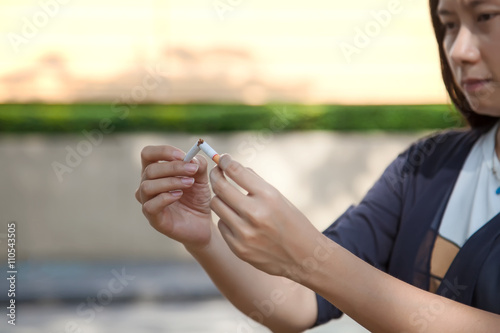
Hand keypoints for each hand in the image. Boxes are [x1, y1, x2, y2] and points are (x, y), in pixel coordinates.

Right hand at [136, 145, 212, 249]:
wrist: (203, 224)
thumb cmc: (197, 199)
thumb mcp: (201, 178)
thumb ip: (198, 165)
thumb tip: (192, 158)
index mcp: (156, 172)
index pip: (148, 154)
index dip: (163, 151)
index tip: (183, 155)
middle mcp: (147, 185)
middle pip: (150, 169)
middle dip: (174, 167)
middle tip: (193, 169)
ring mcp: (148, 202)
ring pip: (147, 186)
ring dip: (170, 181)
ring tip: (189, 183)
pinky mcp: (153, 219)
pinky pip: (150, 206)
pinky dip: (165, 198)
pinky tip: (179, 195)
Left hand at [209, 155, 320, 276]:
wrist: (304, 258)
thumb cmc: (293, 223)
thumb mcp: (280, 198)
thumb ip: (256, 184)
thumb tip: (233, 167)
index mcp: (268, 197)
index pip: (236, 171)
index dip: (226, 162)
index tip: (223, 159)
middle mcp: (255, 214)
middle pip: (221, 187)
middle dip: (216, 176)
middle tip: (216, 172)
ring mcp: (244, 233)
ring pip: (216, 205)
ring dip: (219, 198)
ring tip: (227, 197)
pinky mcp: (238, 248)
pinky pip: (221, 225)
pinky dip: (226, 219)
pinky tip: (237, 220)